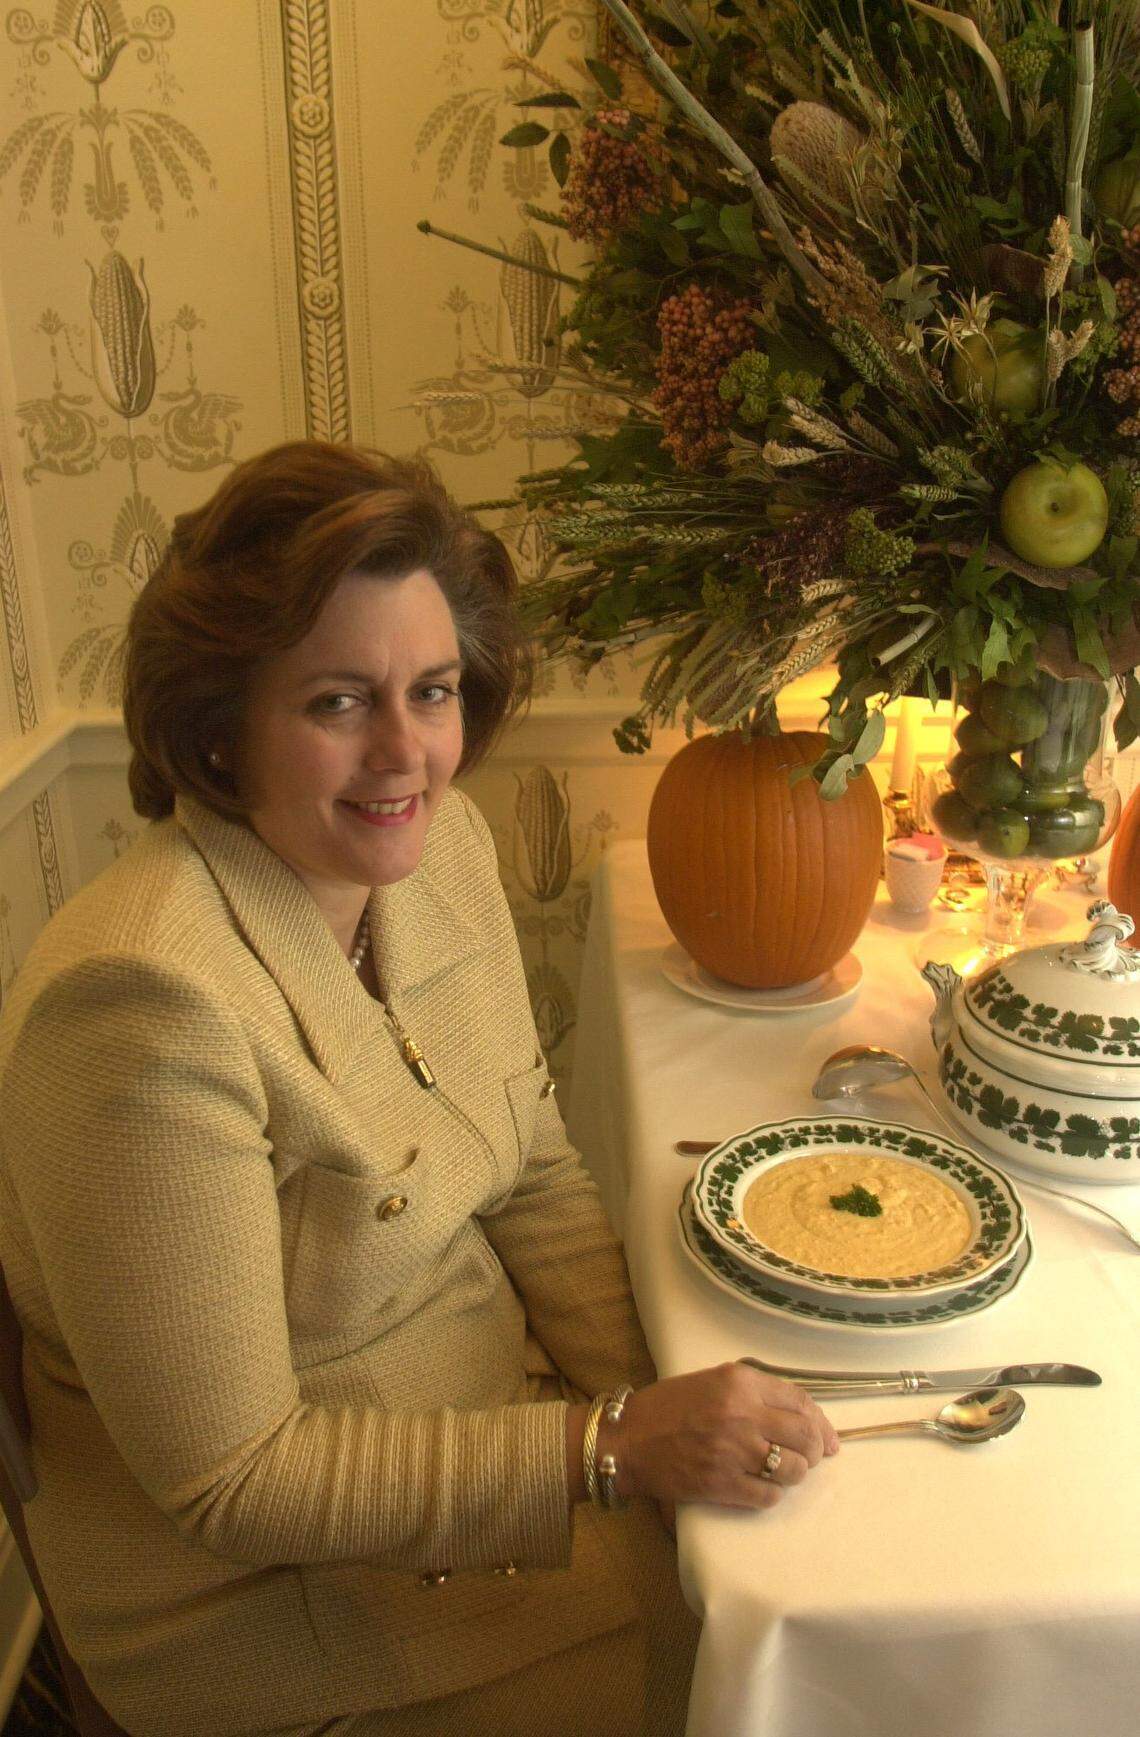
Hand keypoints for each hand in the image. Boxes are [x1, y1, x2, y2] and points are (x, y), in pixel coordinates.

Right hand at [600, 1361, 838, 1511]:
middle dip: (815, 1450)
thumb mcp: (713, 1380)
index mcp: (740, 1382)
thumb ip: (754, 1392)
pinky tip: (762, 1488)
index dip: (821, 1423)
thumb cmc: (668, 1407)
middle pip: (804, 1436)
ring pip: (792, 1469)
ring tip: (783, 1472)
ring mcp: (733, 1451)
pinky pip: (768, 1495)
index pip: (801, 1402)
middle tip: (809, 1457)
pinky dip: (772, 1494)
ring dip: (794, 1474)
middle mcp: (742, 1413)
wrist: (627, 1439)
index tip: (829, 1438)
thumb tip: (803, 1417)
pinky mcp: (723, 1484)